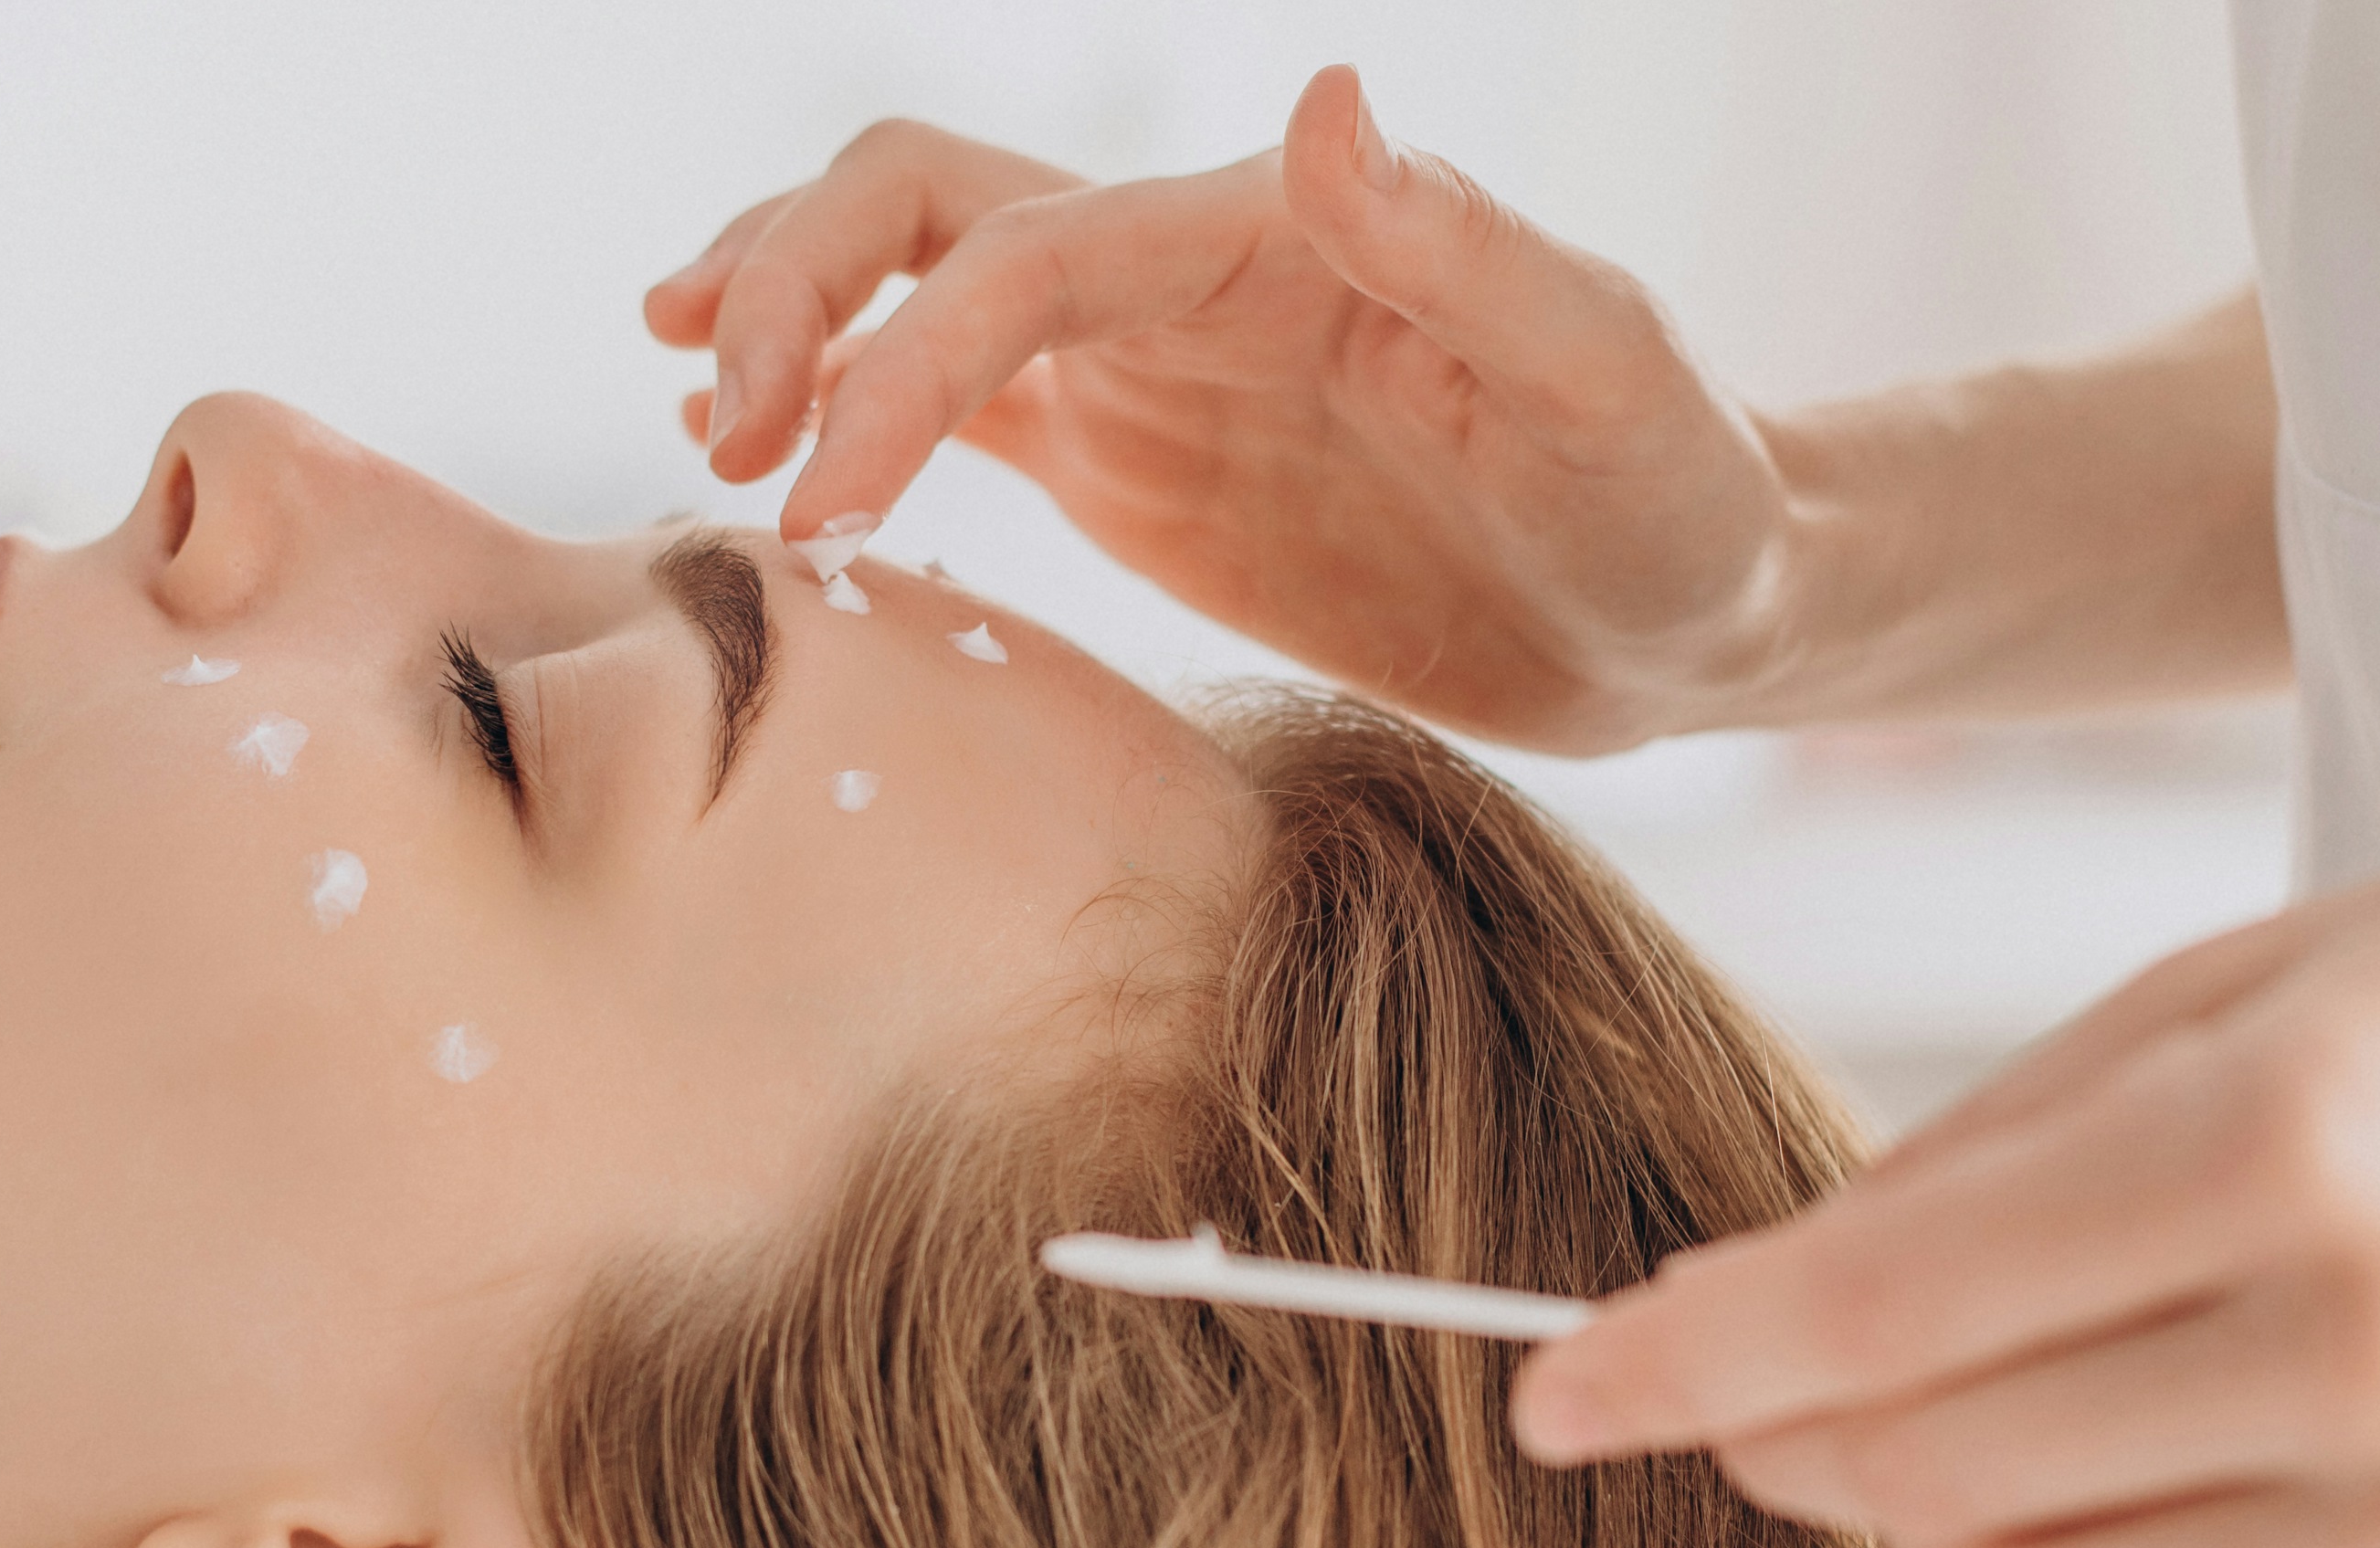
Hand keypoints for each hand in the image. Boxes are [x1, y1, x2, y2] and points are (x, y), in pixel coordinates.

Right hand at [644, 67, 1798, 753]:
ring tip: (689, 400)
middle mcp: (1182, 277)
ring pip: (906, 286)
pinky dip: (843, 420)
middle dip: (789, 289)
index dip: (888, 348)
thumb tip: (1331, 98)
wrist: (1690, 618)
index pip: (1017, 251)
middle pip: (918, 208)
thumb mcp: (1605, 375)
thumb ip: (1469, 249)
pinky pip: (947, 412)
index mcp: (1268, 233)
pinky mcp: (1131, 465)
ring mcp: (1145, 367)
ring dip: (783, 320)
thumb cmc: (1678, 499)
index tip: (818, 489)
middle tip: (720, 438)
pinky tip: (768, 472)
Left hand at [1513, 836, 2379, 1547]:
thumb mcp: (2196, 1002)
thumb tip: (1724, 1313)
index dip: (1674, 1364)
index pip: (1878, 1310)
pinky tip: (2122, 1514)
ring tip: (1971, 1422)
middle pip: (1930, 1480)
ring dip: (1925, 1540)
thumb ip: (1953, 1174)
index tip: (1551, 1389)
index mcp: (2288, 1140)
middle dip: (1777, 1436)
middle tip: (1757, 1376)